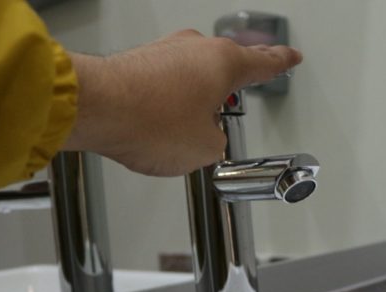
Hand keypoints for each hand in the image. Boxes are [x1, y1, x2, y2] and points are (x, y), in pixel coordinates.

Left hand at [62, 29, 302, 175]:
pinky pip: (164, 83)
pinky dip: (168, 101)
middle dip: (228, 89)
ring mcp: (164, 52)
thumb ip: (215, 142)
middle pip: (224, 67)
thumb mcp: (204, 148)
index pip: (264, 63)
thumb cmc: (148, 120)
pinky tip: (160, 121)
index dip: (281, 63)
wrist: (94, 108)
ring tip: (184, 130)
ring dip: (194, 99)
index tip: (291, 57)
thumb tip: (205, 138)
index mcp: (224, 63)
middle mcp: (195, 49)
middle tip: (231, 107)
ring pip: (191, 76)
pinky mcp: (137, 62)